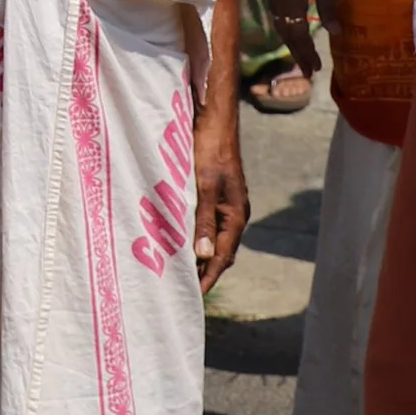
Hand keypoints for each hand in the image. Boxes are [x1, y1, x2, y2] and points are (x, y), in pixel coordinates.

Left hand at [193, 100, 246, 292]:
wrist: (214, 119)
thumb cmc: (209, 150)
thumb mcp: (204, 187)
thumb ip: (203, 221)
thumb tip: (202, 256)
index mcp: (236, 216)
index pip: (222, 257)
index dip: (208, 277)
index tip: (194, 296)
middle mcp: (234, 213)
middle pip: (220, 251)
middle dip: (205, 270)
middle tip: (182, 287)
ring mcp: (227, 203)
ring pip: (213, 237)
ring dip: (199, 253)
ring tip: (179, 268)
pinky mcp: (216, 192)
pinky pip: (208, 222)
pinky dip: (196, 235)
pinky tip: (181, 236)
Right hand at [260, 0, 332, 73]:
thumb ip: (327, 4)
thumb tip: (335, 32)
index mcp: (290, 0)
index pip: (297, 35)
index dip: (307, 53)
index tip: (316, 69)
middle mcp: (277, 2)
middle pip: (287, 34)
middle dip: (298, 54)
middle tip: (309, 72)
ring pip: (280, 27)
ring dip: (291, 44)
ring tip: (303, 57)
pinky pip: (278, 17)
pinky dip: (287, 30)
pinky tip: (294, 32)